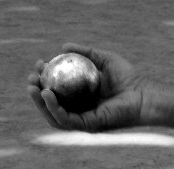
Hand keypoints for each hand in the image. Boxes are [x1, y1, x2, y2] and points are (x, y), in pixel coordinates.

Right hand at [27, 43, 147, 131]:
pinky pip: (66, 119)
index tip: (39, 63)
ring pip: (54, 115)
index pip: (58, 89)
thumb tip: (63, 46)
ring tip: (32, 87)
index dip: (45, 78)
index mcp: (82, 96)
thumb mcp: (103, 58)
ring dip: (40, 103)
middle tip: (30, 78)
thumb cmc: (128, 77)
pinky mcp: (88, 126)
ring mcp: (83, 119)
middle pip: (52, 104)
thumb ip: (85, 52)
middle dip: (37, 92)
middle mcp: (80, 109)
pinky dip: (54, 108)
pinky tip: (47, 94)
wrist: (143, 92)